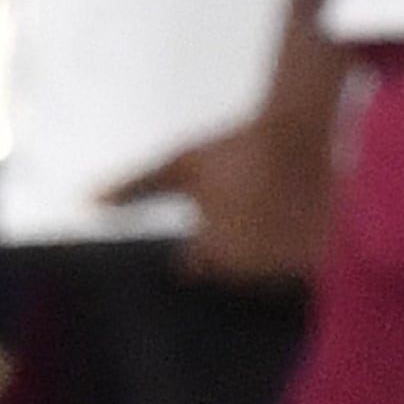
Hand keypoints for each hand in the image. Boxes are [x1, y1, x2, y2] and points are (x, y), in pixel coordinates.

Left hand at [105, 109, 335, 286]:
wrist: (293, 132)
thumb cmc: (232, 150)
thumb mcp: (179, 165)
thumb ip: (134, 189)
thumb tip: (87, 201)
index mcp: (212, 252)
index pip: (195, 265)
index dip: (198, 245)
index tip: (210, 220)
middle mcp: (247, 269)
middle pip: (232, 272)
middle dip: (232, 249)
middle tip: (243, 209)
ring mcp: (284, 266)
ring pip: (266, 271)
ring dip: (264, 250)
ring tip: (268, 211)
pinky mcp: (316, 259)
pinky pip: (301, 268)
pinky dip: (296, 251)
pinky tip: (293, 219)